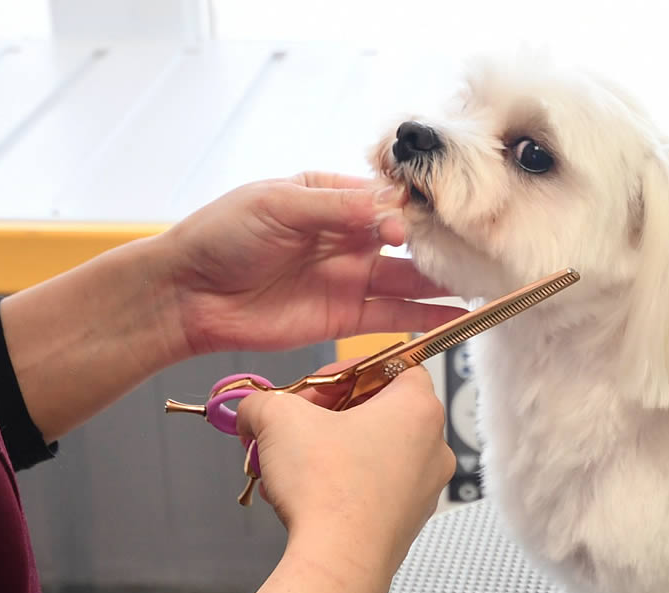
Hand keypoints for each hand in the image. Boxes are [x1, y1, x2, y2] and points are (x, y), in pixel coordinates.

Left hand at [158, 172, 465, 354]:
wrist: (186, 295)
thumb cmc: (221, 237)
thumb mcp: (277, 205)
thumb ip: (336, 208)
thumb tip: (393, 209)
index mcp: (331, 198)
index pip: (388, 197)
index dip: (417, 206)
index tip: (440, 213)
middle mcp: (347, 236)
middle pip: (408, 239)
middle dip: (442, 243)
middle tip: (479, 247)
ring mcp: (348, 278)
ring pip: (408, 278)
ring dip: (443, 280)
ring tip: (482, 280)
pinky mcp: (344, 318)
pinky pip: (393, 316)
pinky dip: (427, 318)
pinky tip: (459, 316)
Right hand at [235, 359, 453, 559]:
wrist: (338, 561)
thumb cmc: (329, 490)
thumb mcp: (278, 420)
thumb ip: (261, 402)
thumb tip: (251, 409)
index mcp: (418, 408)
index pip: (393, 366)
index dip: (348, 370)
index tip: (316, 386)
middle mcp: (433, 446)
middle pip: (380, 409)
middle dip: (331, 413)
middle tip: (297, 422)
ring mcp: (424, 486)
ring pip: (375, 450)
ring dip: (333, 448)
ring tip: (294, 461)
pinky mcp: (408, 519)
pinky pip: (375, 486)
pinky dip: (344, 482)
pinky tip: (309, 492)